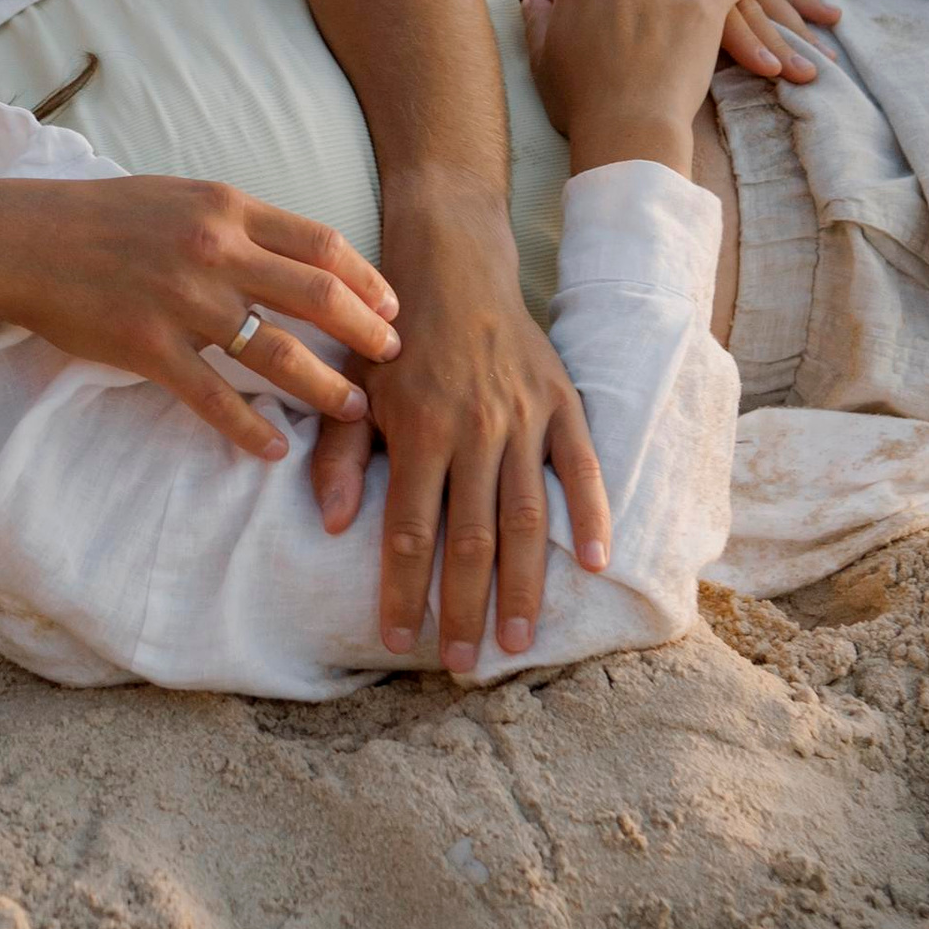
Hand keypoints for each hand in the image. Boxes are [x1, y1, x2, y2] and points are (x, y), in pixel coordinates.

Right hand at [0, 171, 400, 461]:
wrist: (21, 241)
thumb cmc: (103, 218)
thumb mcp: (179, 198)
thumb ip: (236, 222)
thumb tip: (297, 252)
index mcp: (225, 208)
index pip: (321, 243)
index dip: (367, 279)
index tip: (393, 307)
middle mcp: (213, 250)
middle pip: (317, 296)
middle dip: (367, 333)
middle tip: (394, 361)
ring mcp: (181, 300)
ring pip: (277, 353)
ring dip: (325, 389)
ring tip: (354, 413)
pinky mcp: (148, 346)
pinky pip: (214, 397)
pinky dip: (250, 428)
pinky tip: (274, 449)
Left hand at [309, 186, 606, 673]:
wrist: (452, 263)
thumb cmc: (393, 334)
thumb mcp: (352, 385)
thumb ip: (341, 454)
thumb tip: (334, 524)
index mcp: (420, 428)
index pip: (411, 530)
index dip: (405, 591)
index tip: (398, 641)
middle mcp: (476, 429)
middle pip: (472, 538)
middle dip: (467, 608)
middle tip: (465, 665)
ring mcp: (524, 418)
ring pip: (527, 516)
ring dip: (525, 584)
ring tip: (521, 641)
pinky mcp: (562, 403)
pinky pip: (582, 467)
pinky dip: (591, 514)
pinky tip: (595, 562)